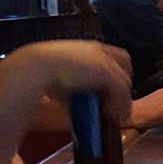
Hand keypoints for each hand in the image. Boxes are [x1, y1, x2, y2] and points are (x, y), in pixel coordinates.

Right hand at [13, 43, 131, 124]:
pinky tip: (111, 114)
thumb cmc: (40, 72)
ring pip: (125, 80)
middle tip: (118, 103)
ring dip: (122, 99)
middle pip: (126, 62)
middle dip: (124, 82)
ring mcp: (104, 60)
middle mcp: (99, 50)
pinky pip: (121, 90)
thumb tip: (77, 104)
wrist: (36, 67)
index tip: (112, 89)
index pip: (114, 54)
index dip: (117, 71)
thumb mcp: (61, 79)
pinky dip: (119, 103)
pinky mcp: (105, 71)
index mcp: (88, 48)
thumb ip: (74, 89)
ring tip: (116, 115)